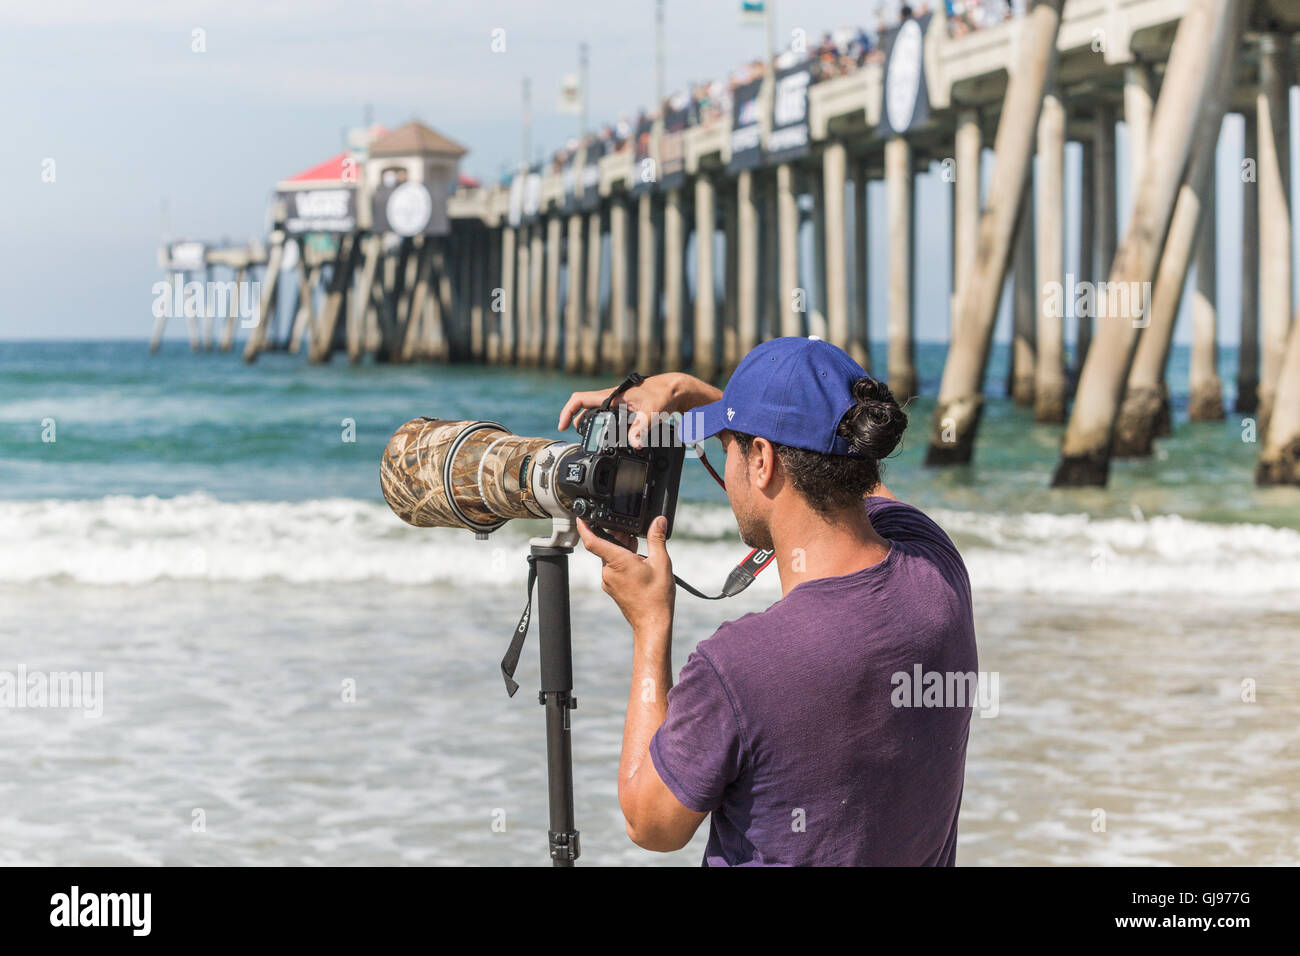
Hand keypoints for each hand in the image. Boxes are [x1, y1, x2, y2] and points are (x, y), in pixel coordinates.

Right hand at [557, 373, 720, 447]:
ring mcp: (617, 402)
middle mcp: (611, 397)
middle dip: (579, 424)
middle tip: (579, 440)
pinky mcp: (625, 407)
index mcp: (611, 396)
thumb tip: (634, 443)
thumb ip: (641, 428)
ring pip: (596, 413)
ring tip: (590, 440)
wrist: (675, 389)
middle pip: (585, 409)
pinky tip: (609, 437)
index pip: (580, 399)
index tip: (562, 426)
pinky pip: (608, 416)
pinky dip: (604, 425)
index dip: (567, 412)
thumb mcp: (652, 413)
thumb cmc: (663, 396)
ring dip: (591, 425)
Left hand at [577, 516, 674, 636]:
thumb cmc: (656, 597)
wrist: (652, 623)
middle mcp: (608, 572)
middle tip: (630, 532)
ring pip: (610, 558)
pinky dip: (621, 561)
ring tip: (638, 548)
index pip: (592, 541)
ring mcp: (608, 582)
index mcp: (618, 562)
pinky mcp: (612, 588)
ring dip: (621, 549)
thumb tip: (659, 521)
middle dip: (616, 536)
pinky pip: (613, 569)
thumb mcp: (661, 563)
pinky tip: (637, 563)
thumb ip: (657, 539)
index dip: (584, 527)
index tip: (580, 517)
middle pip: (605, 546)